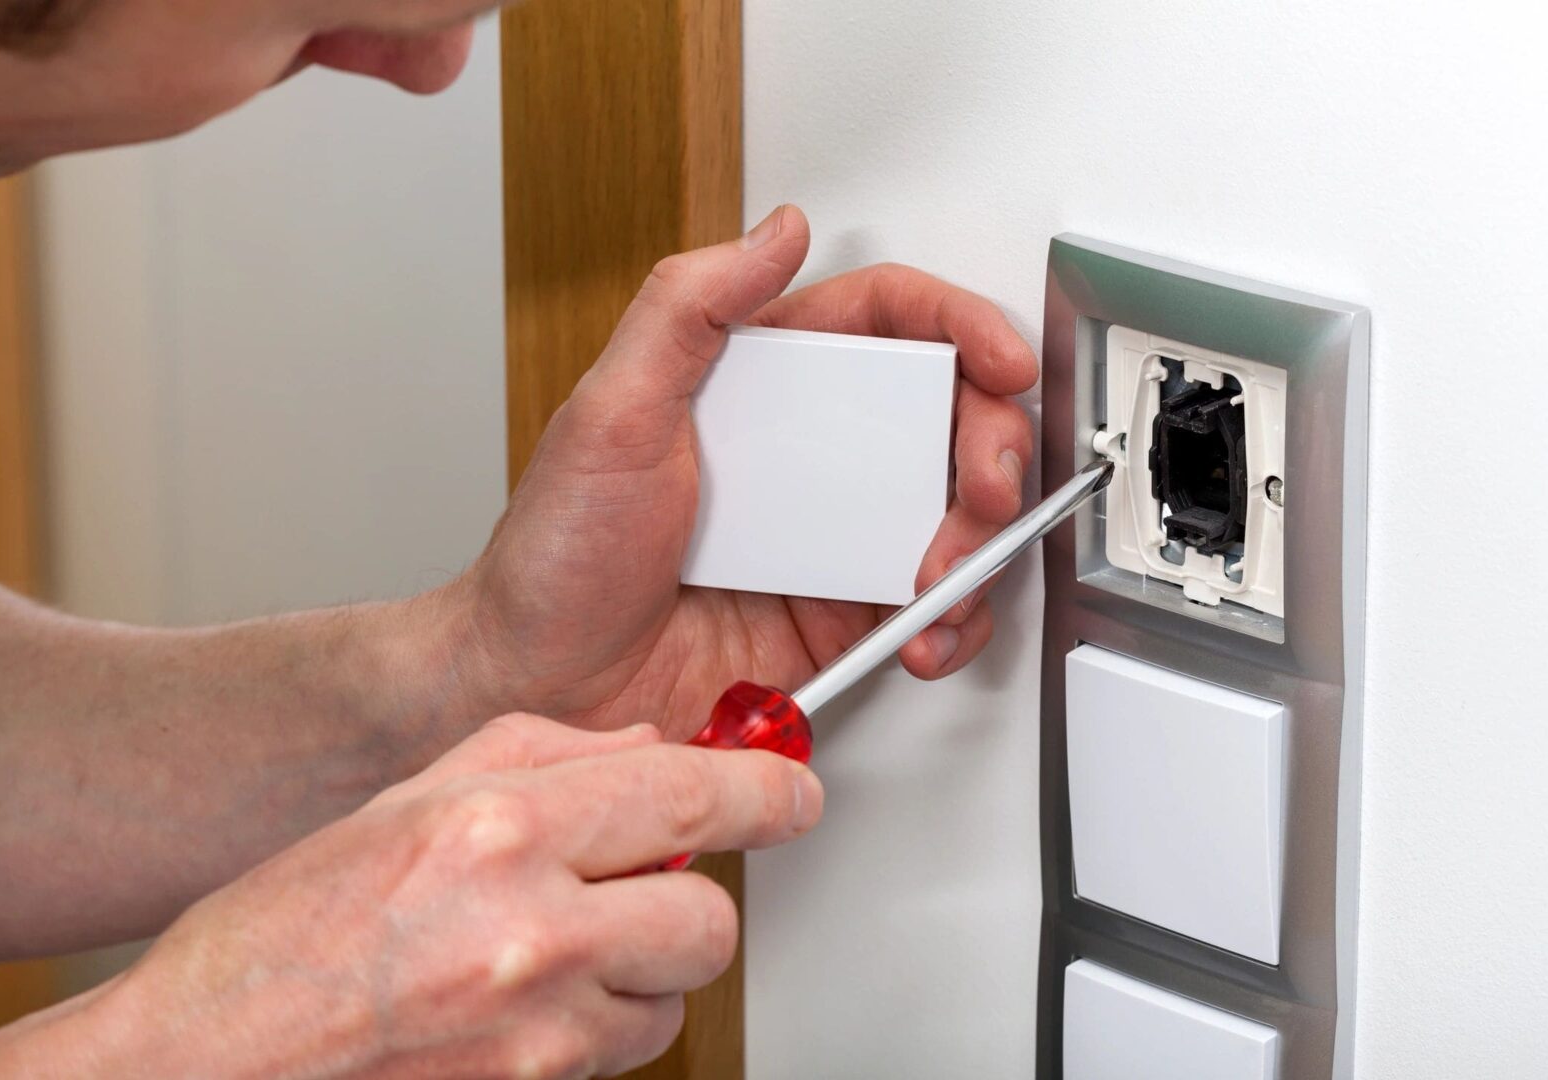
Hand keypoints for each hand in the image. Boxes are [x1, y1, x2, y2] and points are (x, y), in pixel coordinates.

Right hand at [56, 715, 821, 1078]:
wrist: (212, 1062)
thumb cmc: (287, 931)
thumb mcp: (411, 795)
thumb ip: (545, 753)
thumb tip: (647, 749)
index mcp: (499, 830)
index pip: (689, 799)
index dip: (765, 790)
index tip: (791, 792)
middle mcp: (530, 932)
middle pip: (709, 920)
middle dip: (690, 902)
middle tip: (638, 887)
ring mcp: (537, 1032)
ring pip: (672, 1000)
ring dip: (638, 972)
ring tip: (550, 952)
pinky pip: (621, 1058)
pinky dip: (597, 1029)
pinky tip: (525, 1003)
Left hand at [460, 205, 1036, 737]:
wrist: (549, 685)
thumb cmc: (559, 556)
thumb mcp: (609, 411)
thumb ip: (688, 309)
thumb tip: (775, 231)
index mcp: (760, 383)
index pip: (883, 323)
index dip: (958, 326)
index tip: (998, 358)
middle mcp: (808, 452)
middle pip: (942, 414)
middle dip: (992, 443)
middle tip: (988, 486)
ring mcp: (831, 534)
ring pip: (954, 512)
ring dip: (980, 542)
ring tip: (944, 575)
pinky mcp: (841, 613)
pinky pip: (931, 607)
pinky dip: (950, 621)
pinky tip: (923, 630)